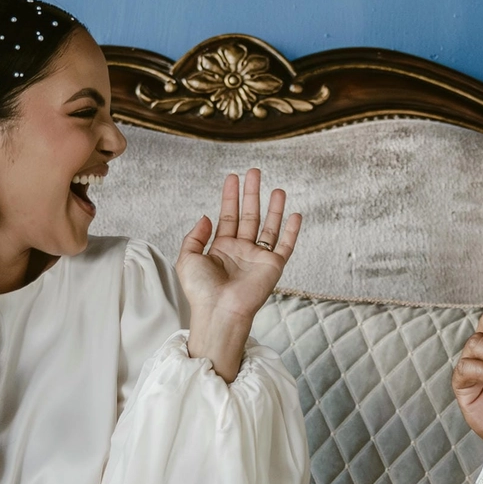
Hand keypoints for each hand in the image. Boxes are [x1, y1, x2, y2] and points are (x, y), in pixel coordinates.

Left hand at [178, 169, 302, 380]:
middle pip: (249, 215)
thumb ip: (194, 235)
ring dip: (273, 207)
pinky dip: (292, 230)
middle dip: (251, 193)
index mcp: (221, 248)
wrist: (219, 312)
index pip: (228, 215)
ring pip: (269, 226)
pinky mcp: (273, 266)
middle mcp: (241, 250)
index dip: (230, 196)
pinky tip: (295, 214)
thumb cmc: (201, 291)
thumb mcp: (187, 259)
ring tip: (276, 188)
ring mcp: (258, 258)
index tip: (232, 177)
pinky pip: (286, 245)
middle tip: (254, 172)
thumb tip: (207, 216)